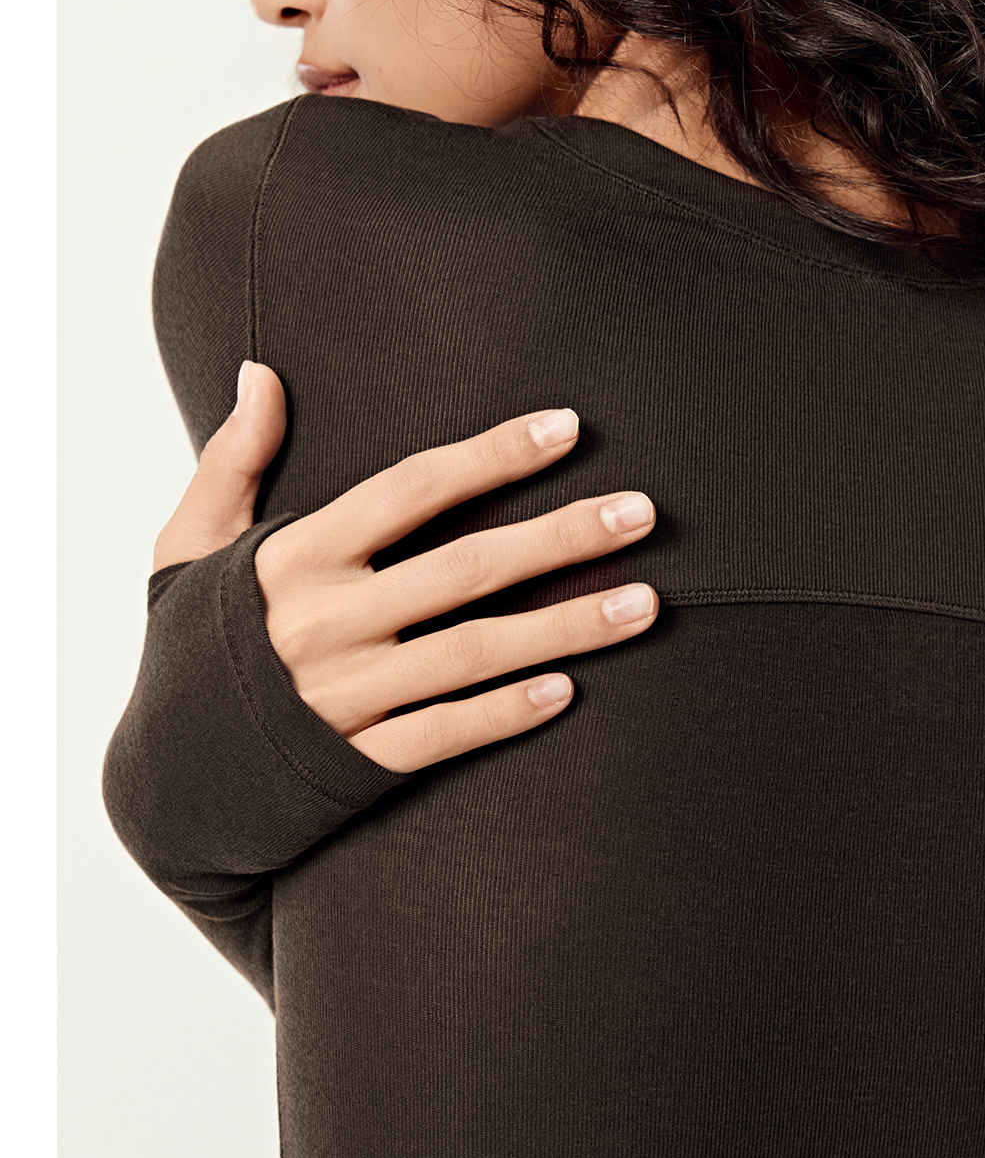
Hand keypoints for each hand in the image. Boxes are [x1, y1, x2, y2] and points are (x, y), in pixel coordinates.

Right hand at [152, 361, 659, 771]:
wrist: (163, 784)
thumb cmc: (189, 648)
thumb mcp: (189, 545)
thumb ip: (234, 460)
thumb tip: (261, 373)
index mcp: (294, 558)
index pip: (411, 489)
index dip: (493, 456)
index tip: (568, 429)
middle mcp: (325, 623)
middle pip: (465, 568)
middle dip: (562, 536)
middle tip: (644, 512)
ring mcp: (344, 697)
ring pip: (475, 653)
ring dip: (568, 627)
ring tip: (647, 604)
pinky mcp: (356, 762)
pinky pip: (444, 734)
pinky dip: (506, 713)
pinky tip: (570, 692)